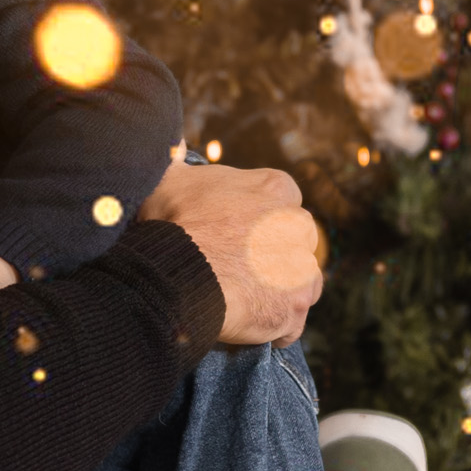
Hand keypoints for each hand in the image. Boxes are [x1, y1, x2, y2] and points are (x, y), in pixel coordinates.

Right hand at [139, 162, 321, 345]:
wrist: (176, 273)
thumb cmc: (173, 222)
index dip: (256, 219)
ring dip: (278, 291)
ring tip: (243, 299)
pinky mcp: (293, 310)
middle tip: (237, 267)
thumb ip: (180, 161)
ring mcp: (299, 272)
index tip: (234, 232)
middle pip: (296, 242)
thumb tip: (172, 144)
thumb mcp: (170, 178)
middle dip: (274, 254)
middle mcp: (298, 227)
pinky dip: (273, 327)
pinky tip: (246, 322)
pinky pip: (290, 324)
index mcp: (276, 189)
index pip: (281, 202)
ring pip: (299, 283)